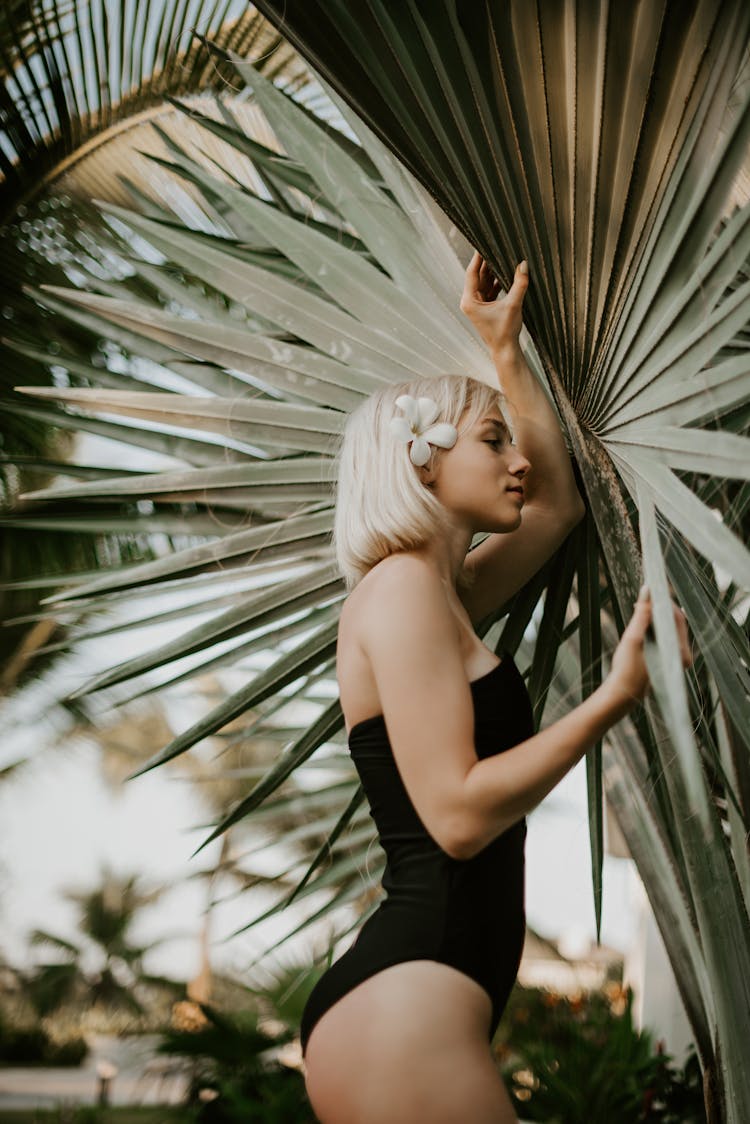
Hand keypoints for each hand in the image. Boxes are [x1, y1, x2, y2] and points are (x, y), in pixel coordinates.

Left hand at [459, 251, 528, 354]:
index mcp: (469, 301)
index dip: (478, 258)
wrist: (505, 350)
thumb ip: (519, 284)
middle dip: (487, 263)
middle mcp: (470, 302)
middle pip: (477, 276)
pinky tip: (505, 272)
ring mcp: (476, 305)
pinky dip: (496, 282)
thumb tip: (524, 264)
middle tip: (495, 246)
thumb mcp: (513, 305)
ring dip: (492, 272)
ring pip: (483, 282)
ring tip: (502, 256)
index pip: (472, 273)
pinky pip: (488, 289)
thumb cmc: (505, 331)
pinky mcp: (484, 308)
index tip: (482, 244)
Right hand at [605, 585, 692, 709]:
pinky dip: (657, 626)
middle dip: (661, 608)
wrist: (623, 694)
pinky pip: (667, 636)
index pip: (677, 617)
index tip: (652, 590)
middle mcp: (683, 655)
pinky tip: (644, 621)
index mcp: (679, 651)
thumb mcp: (633, 638)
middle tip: (645, 597)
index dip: (664, 601)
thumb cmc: (627, 669)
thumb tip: (646, 591)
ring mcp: (678, 658)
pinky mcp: (670, 659)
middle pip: (676, 622)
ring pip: (671, 628)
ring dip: (658, 616)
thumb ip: (642, 614)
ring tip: (642, 607)